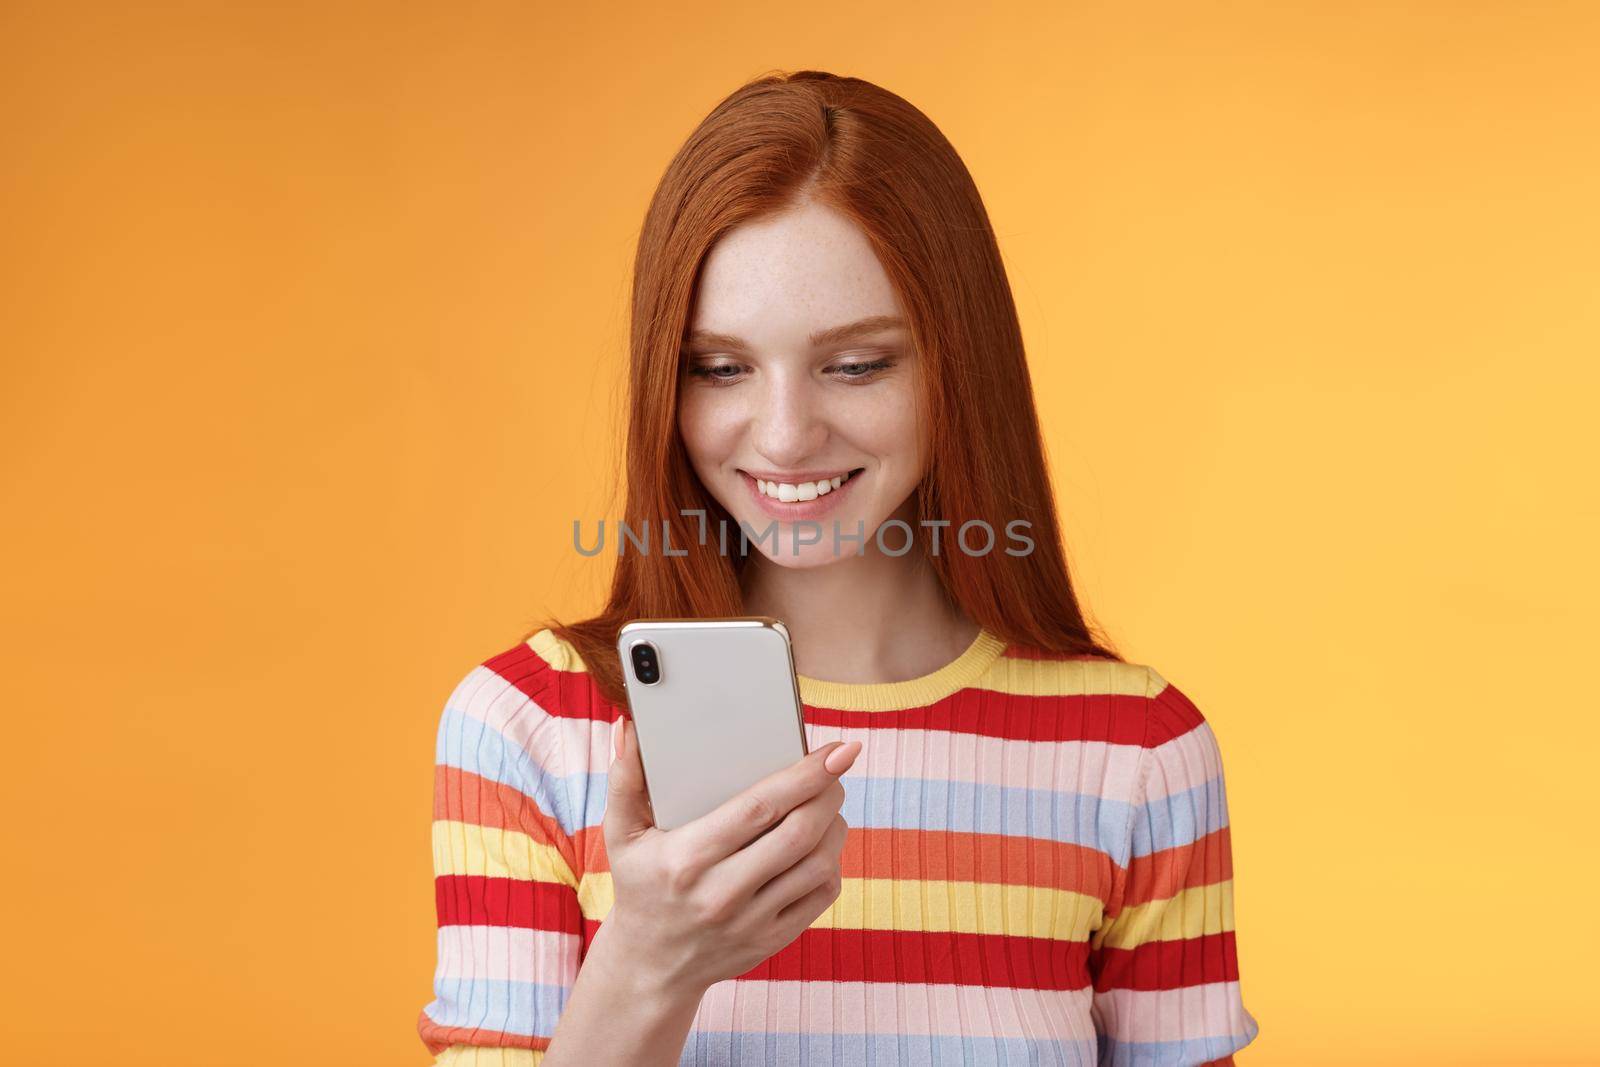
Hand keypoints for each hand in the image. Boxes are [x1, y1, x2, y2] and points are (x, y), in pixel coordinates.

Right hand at [599, 716, 859, 994]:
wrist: (650, 965)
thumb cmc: (639, 885)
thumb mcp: (621, 835)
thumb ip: (625, 779)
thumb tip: (630, 726)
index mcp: (688, 858)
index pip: (759, 808)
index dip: (804, 776)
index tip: (835, 750)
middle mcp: (722, 893)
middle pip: (799, 833)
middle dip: (828, 792)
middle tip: (835, 767)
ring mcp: (751, 921)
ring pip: (818, 864)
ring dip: (835, 825)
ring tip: (829, 801)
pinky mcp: (772, 939)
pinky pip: (821, 895)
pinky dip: (832, 861)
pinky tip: (823, 843)